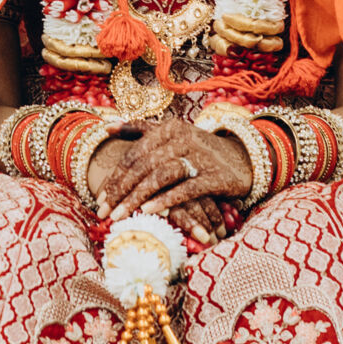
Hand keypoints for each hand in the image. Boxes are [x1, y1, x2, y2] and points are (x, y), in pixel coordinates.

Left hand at [91, 120, 252, 238]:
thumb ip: (139, 130)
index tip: (99, 199)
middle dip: (120, 191)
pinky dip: (165, 200)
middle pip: (143, 166)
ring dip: (136, 197)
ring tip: (119, 215)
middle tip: (104, 212)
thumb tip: (106, 128)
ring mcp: (199, 157)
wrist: (242, 158)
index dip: (115, 177)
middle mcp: (182, 139)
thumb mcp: (172, 134)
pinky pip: (185, 189)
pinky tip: (148, 212)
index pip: (134, 154)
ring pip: (160, 176)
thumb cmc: (198, 149)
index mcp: (168, 128)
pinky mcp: (214, 176)